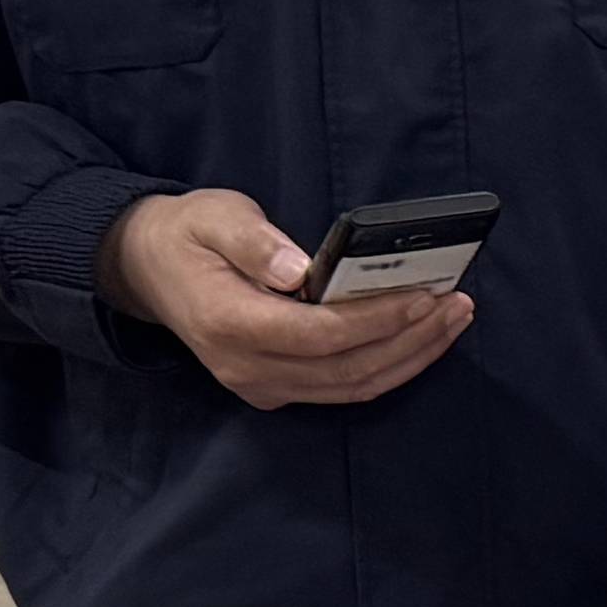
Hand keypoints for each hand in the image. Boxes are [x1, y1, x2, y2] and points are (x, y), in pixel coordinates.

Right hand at [101, 188, 468, 409]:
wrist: (149, 270)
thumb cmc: (188, 236)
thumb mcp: (214, 216)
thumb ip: (255, 242)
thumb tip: (297, 270)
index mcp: (227, 322)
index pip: (317, 335)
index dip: (375, 321)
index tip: (423, 297)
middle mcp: (244, 367)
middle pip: (345, 370)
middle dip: (410, 340)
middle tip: (456, 305)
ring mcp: (260, 385)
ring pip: (351, 388)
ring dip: (409, 358)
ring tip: (452, 320)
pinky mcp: (276, 388)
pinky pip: (342, 390)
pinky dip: (388, 367)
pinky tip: (421, 339)